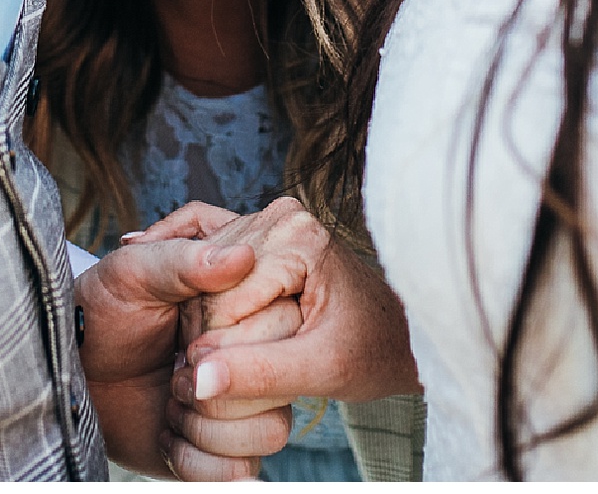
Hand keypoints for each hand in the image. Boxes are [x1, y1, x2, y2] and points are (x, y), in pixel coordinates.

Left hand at [76, 235, 302, 478]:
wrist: (73, 373)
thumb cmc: (103, 314)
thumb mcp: (132, 273)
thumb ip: (184, 259)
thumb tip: (241, 257)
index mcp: (245, 307)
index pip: (284, 328)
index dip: (231, 344)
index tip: (185, 340)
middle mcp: (256, 357)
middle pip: (282, 386)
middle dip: (213, 388)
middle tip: (174, 372)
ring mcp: (247, 408)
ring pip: (270, 433)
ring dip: (206, 427)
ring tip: (170, 405)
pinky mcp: (229, 453)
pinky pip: (240, 473)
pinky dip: (193, 460)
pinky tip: (167, 434)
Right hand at [156, 197, 420, 417]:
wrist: (398, 334)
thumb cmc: (372, 351)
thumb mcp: (323, 371)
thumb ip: (261, 374)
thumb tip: (198, 381)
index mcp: (296, 237)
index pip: (219, 305)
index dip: (224, 354)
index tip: (256, 376)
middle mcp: (277, 217)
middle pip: (207, 292)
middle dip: (222, 341)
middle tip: (264, 366)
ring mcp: (267, 224)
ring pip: (205, 290)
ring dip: (221, 331)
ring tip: (265, 353)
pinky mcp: (261, 238)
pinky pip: (214, 283)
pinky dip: (225, 317)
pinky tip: (251, 335)